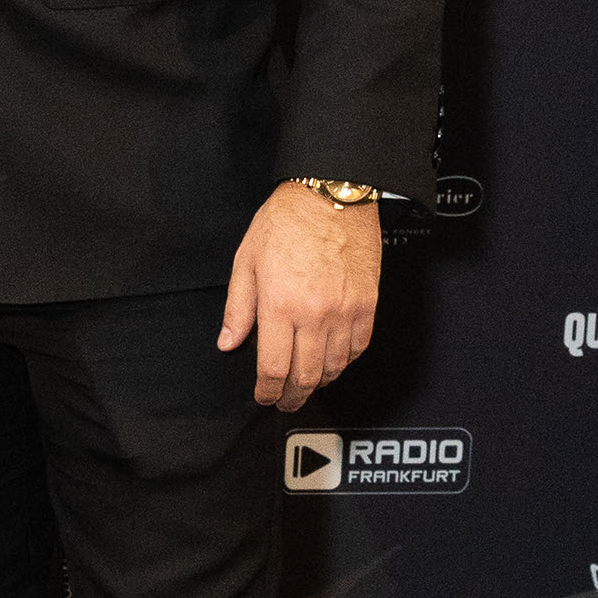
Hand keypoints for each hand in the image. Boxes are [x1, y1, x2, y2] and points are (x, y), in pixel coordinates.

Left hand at [217, 186, 378, 411]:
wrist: (331, 194)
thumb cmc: (286, 221)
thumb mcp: (247, 261)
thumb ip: (238, 307)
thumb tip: (229, 342)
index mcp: (279, 305)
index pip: (273, 368)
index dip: (267, 391)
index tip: (263, 397)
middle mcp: (314, 314)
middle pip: (305, 376)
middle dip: (292, 396)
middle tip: (284, 402)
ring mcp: (345, 312)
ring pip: (333, 367)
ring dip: (318, 382)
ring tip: (307, 385)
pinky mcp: (368, 305)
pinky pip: (358, 347)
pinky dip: (344, 362)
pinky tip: (333, 363)